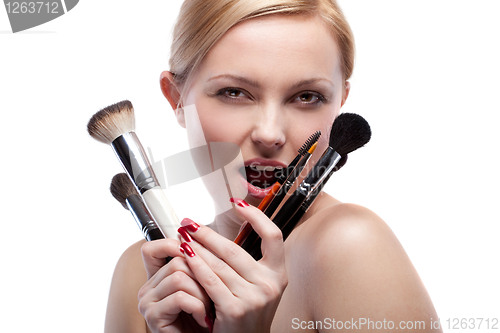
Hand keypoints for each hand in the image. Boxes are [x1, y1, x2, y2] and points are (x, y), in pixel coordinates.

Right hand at [138, 238, 211, 332]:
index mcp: (158, 277)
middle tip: (213, 293)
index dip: (173, 245)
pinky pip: (180, 297)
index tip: (194, 251)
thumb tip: (201, 236)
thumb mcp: (204, 286)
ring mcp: (147, 302)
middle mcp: (148, 287)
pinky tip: (203, 318)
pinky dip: (198, 307)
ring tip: (209, 308)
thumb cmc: (208, 319)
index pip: (152, 248)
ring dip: (202, 293)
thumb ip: (198, 265)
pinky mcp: (152, 317)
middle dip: (202, 275)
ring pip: (179, 277)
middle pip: (177, 261)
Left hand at [177, 198, 287, 332]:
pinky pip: (210, 280)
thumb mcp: (257, 288)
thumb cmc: (247, 314)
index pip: (273, 236)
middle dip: (207, 234)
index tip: (238, 203)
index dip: (256, 216)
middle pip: (235, 249)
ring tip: (182, 238)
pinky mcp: (235, 309)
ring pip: (219, 264)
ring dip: (197, 248)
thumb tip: (226, 232)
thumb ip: (248, 264)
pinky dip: (196, 266)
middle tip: (189, 223)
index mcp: (278, 274)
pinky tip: (186, 256)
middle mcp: (270, 284)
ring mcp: (253, 298)